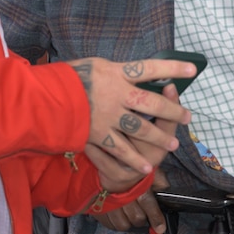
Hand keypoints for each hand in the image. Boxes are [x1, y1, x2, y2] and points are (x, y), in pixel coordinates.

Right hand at [68, 57, 193, 188]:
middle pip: (151, 103)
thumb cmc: (65, 78)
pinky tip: (145, 167)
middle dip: (172, 111)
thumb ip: (112, 72)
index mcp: (115, 72)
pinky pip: (121, 149)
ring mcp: (109, 116)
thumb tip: (130, 74)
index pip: (149, 67)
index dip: (172, 68)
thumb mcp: (91, 65)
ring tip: (173, 145)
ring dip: (159, 138)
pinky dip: (134, 159)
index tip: (192, 70)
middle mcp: (116, 94)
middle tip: (187, 117)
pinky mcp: (98, 134)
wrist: (41, 99)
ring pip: (141, 129)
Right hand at [92, 163, 170, 233]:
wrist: (103, 161)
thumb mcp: (146, 169)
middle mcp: (121, 194)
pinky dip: (116, 223)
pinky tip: (119, 214)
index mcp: (135, 184)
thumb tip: (166, 192)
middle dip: (142, 219)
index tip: (160, 228)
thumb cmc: (127, 166)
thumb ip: (158, 181)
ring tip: (129, 214)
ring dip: (129, 221)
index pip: (148, 204)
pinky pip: (110, 224)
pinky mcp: (98, 207)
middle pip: (136, 218)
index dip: (156, 218)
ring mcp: (108, 202)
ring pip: (123, 224)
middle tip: (142, 214)